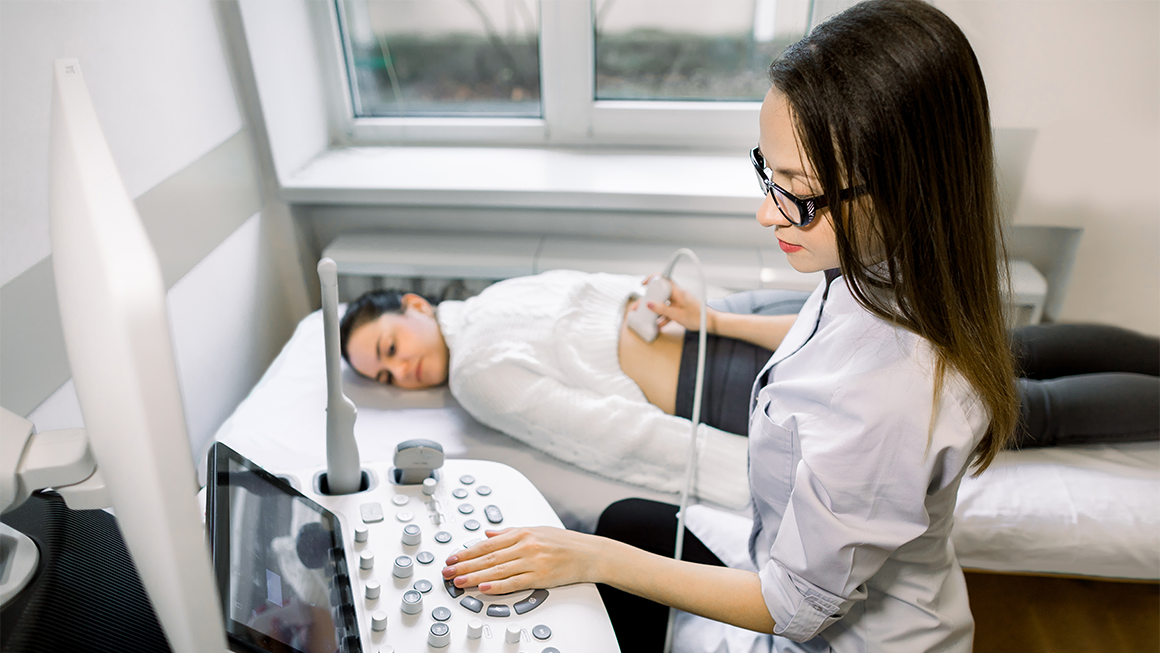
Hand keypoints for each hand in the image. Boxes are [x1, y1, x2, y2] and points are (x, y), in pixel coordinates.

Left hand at [441, 527, 603, 593]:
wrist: (589, 553)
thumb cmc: (564, 542)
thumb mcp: (535, 530)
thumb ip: (509, 532)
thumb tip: (488, 533)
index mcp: (522, 533)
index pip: (487, 543)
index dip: (467, 552)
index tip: (452, 558)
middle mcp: (525, 545)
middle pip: (488, 557)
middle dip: (465, 565)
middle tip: (447, 571)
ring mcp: (532, 561)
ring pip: (497, 570)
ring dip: (475, 576)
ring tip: (458, 580)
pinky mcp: (540, 577)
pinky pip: (514, 582)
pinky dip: (497, 585)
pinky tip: (484, 587)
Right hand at [645, 275, 715, 332]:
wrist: (710, 323)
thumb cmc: (698, 318)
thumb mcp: (678, 316)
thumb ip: (663, 310)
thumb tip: (649, 304)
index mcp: (678, 291)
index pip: (663, 279)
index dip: (652, 279)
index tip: (643, 284)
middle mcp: (677, 294)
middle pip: (660, 292)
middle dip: (650, 299)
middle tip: (642, 307)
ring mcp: (678, 301)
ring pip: (663, 302)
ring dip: (655, 310)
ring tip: (647, 318)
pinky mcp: (680, 308)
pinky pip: (668, 310)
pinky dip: (662, 316)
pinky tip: (658, 324)